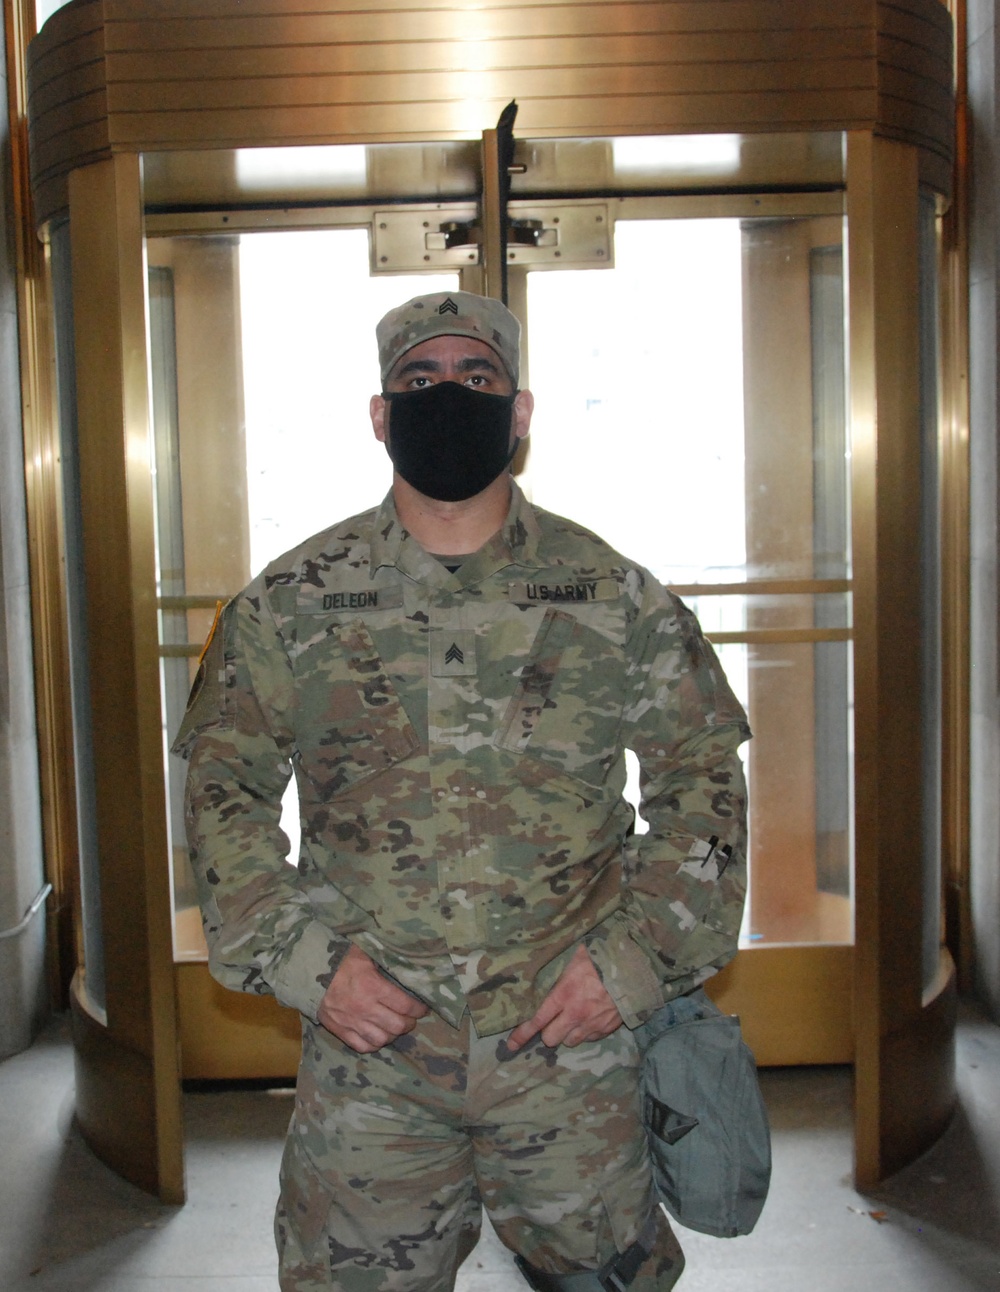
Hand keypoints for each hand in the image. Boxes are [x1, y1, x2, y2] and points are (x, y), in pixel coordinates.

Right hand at [317, 943, 428, 1052]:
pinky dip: (374, 1045)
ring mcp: (352, 1022)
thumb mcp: (365, 952)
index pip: (405, 1005)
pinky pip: (362, 1047)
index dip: (418, 1009)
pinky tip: (379, 1037)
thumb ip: (384, 958)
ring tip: (396, 1027)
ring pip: (382, 1039)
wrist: (311, 973)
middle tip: (411, 1017)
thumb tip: (406, 958)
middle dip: (409, 1023)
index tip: (423, 1007)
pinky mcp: (341, 1031)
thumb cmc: (341, 960)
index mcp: (372, 987)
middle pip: (397, 1025)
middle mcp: (364, 1008)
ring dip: (393, 1035)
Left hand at [506, 945, 622, 1051]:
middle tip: (551, 1020)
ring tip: (573, 1017)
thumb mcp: (574, 957)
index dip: (522, 1034)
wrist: (633, 967)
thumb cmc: (600, 957)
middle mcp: (576, 1014)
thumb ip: (557, 971)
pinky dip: (586, 1032)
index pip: (537, 1020)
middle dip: (548, 1032)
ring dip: (567, 1033)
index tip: (511, 1044)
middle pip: (550, 1039)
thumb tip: (539, 965)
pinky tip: (590, 1017)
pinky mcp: (607, 1029)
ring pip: (570, 1042)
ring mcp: (592, 1024)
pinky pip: (589, 1039)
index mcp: (564, 994)